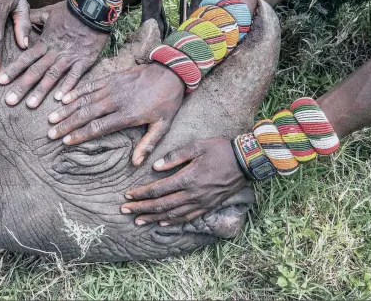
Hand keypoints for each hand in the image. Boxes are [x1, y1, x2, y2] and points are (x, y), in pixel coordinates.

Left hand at [0, 1, 108, 107]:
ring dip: (41, 91)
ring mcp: (69, 58)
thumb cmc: (71, 10)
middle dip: (21, 86)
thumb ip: (34, 17)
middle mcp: (54, 52)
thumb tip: (21, 19)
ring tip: (30, 105)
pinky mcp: (84, 61)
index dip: (13, 70)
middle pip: (35, 71)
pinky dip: (68, 87)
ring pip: (52, 76)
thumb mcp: (49, 12)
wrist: (93, 8)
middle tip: (9, 101)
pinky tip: (60, 100)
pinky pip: (75, 76)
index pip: (25, 58)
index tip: (1, 81)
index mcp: (45, 42)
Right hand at [47, 63, 184, 165]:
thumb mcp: (163, 125)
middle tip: (51, 133)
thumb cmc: (167, 101)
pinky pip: (90, 85)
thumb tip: (136, 163)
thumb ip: (148, 144)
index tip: (66, 141)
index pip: (98, 127)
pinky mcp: (112, 78)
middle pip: (86, 114)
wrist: (172, 72)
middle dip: (67, 124)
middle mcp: (116, 101)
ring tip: (51, 118)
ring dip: (66, 109)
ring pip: (84, 99)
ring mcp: (112, 87)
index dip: (81, 134)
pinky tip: (63, 98)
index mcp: (128, 114)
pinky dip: (76, 91)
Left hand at [121, 138, 247, 225]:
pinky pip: (187, 218)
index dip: (141, 194)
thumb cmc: (220, 150)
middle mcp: (193, 194)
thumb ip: (175, 157)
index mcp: (188, 178)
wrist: (245, 162)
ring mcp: (201, 203)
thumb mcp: (197, 146)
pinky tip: (162, 223)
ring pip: (172, 215)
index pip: (158, 190)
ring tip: (138, 221)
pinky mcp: (208, 206)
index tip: (128, 195)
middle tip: (124, 211)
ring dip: (153, 218)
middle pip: (161, 205)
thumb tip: (155, 167)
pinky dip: (173, 222)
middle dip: (141, 208)